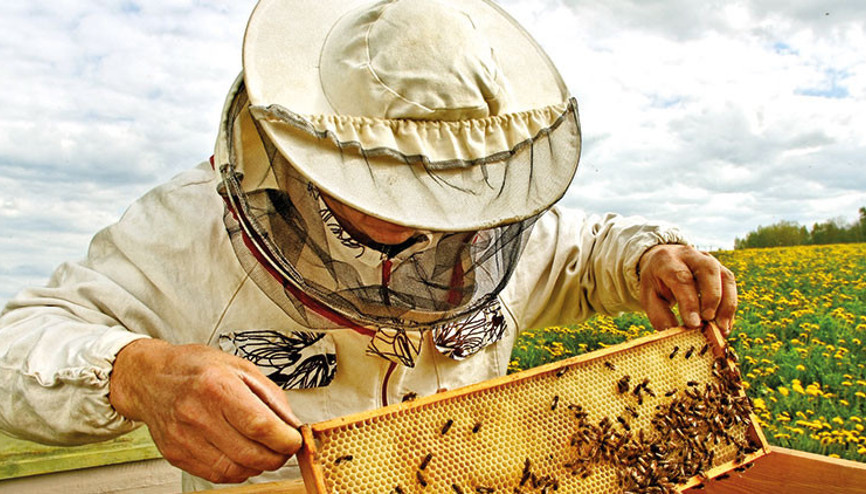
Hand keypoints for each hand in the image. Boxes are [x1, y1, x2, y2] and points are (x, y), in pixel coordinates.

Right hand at [109, 339, 302, 482]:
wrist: (151, 379)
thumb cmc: (195, 368)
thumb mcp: (240, 367)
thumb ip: (271, 396)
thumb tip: (292, 424)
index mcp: (216, 386)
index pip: (260, 425)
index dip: (285, 439)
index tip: (295, 440)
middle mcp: (197, 414)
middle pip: (250, 453)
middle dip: (277, 456)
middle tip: (284, 447)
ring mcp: (184, 438)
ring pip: (236, 470)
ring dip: (258, 465)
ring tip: (263, 450)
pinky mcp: (177, 455)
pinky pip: (217, 475)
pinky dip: (238, 470)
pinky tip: (241, 454)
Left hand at [637, 244, 736, 335]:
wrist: (663, 260)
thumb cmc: (656, 282)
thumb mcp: (649, 297)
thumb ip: (660, 315)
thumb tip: (677, 335)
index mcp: (667, 260)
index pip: (681, 278)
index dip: (689, 302)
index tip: (694, 324)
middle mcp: (690, 255)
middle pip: (708, 270)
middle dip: (711, 298)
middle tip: (708, 321)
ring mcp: (708, 259)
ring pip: (725, 277)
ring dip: (726, 304)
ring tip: (722, 328)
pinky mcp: (720, 268)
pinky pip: (730, 285)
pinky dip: (730, 306)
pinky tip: (725, 325)